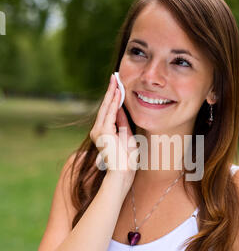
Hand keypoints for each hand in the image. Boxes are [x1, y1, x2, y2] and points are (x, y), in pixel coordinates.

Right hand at [90, 74, 138, 189]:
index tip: (117, 86)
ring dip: (112, 93)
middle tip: (115, 77)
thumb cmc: (126, 160)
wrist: (122, 173)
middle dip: (111, 91)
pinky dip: (114, 102)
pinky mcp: (103, 132)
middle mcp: (98, 131)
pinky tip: (118, 92)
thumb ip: (123, 123)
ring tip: (116, 80)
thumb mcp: (127, 137)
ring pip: (106, 108)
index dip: (113, 98)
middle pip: (105, 107)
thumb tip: (121, 109)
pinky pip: (109, 113)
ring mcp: (98, 131)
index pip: (108, 111)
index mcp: (103, 132)